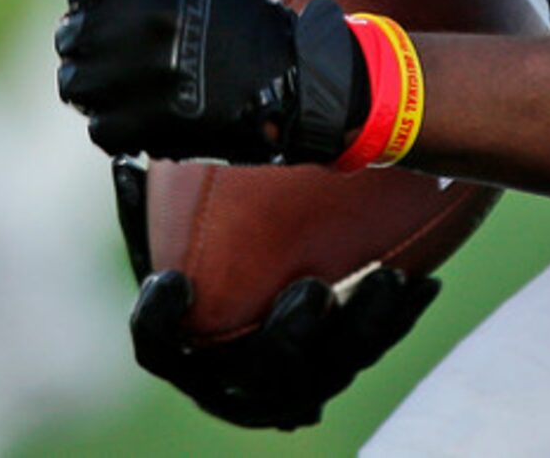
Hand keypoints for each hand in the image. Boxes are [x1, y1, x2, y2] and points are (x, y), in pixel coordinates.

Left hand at [55, 0, 363, 164]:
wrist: (297, 78)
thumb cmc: (240, 9)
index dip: (106, 11)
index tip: (140, 20)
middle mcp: (150, 21)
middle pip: (71, 43)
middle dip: (100, 53)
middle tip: (141, 59)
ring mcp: (152, 76)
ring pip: (77, 87)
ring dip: (106, 93)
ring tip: (144, 86)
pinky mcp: (155, 126)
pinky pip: (100, 129)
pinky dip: (124, 128)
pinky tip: (157, 111)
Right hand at [109, 154, 439, 429]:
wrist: (250, 301)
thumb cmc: (197, 254)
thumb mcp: (169, 227)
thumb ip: (149, 202)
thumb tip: (126, 159)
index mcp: (179, 347)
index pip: (158, 346)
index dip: (163, 324)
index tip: (175, 283)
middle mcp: (229, 382)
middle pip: (258, 374)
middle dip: (289, 340)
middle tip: (313, 293)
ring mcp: (284, 390)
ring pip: (325, 373)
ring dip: (362, 329)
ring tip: (389, 282)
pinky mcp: (329, 378)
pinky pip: (366, 355)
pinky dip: (393, 320)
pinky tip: (423, 282)